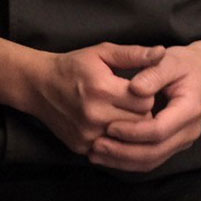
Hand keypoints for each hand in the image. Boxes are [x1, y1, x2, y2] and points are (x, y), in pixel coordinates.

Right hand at [27, 42, 165, 155]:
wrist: (39, 85)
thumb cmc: (73, 66)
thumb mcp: (102, 53)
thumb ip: (133, 54)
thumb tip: (161, 52)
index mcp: (102, 89)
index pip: (145, 101)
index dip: (146, 95)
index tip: (138, 89)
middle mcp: (95, 115)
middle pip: (139, 123)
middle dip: (141, 113)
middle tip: (131, 103)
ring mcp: (87, 134)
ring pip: (127, 139)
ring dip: (129, 128)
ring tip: (121, 113)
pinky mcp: (81, 147)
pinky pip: (110, 148)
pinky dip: (113, 139)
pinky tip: (107, 125)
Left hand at [87, 41, 200, 172]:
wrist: (200, 71)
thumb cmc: (183, 64)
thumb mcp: (169, 61)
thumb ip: (152, 73)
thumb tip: (134, 89)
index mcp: (189, 109)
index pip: (159, 129)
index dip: (133, 131)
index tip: (110, 125)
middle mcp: (189, 130)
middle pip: (155, 151)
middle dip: (124, 151)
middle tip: (97, 144)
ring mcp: (182, 140)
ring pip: (151, 160)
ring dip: (123, 160)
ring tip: (97, 152)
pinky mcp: (172, 145)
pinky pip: (150, 159)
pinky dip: (128, 160)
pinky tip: (107, 155)